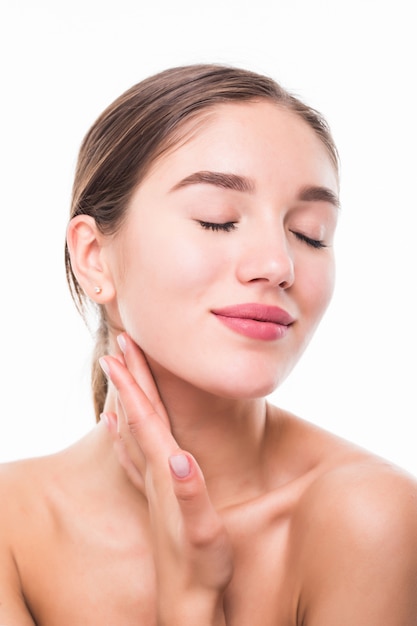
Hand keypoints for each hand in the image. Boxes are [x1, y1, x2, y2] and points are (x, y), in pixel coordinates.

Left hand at [99, 334, 232, 624]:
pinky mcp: (158, 492)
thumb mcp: (202, 533)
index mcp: (165, 471)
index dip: (134, 382)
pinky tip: (115, 425)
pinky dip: (124, 431)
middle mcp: (155, 471)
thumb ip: (191, 495)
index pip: (146, 417)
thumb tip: (181, 459)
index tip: (122, 349)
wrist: (186, 599)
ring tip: (118, 372)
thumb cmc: (200, 566)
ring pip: (134, 428)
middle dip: (128, 376)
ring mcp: (153, 482)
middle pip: (137, 413)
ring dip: (126, 396)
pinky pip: (134, 451)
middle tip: (118, 341)